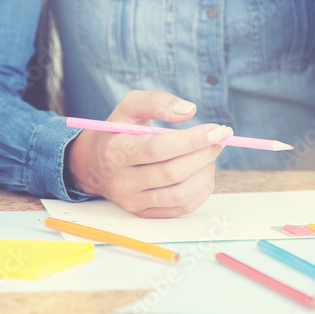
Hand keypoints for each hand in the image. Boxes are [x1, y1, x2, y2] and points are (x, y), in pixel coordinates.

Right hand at [66, 90, 231, 217]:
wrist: (94, 164)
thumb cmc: (118, 130)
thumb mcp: (130, 105)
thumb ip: (157, 101)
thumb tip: (189, 110)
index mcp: (116, 151)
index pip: (158, 148)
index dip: (192, 140)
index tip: (217, 130)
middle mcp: (122, 181)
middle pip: (172, 172)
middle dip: (204, 154)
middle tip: (220, 139)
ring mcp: (133, 201)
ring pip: (180, 194)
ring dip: (205, 172)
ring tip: (210, 154)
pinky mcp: (144, 213)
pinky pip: (181, 208)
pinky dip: (201, 191)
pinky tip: (204, 172)